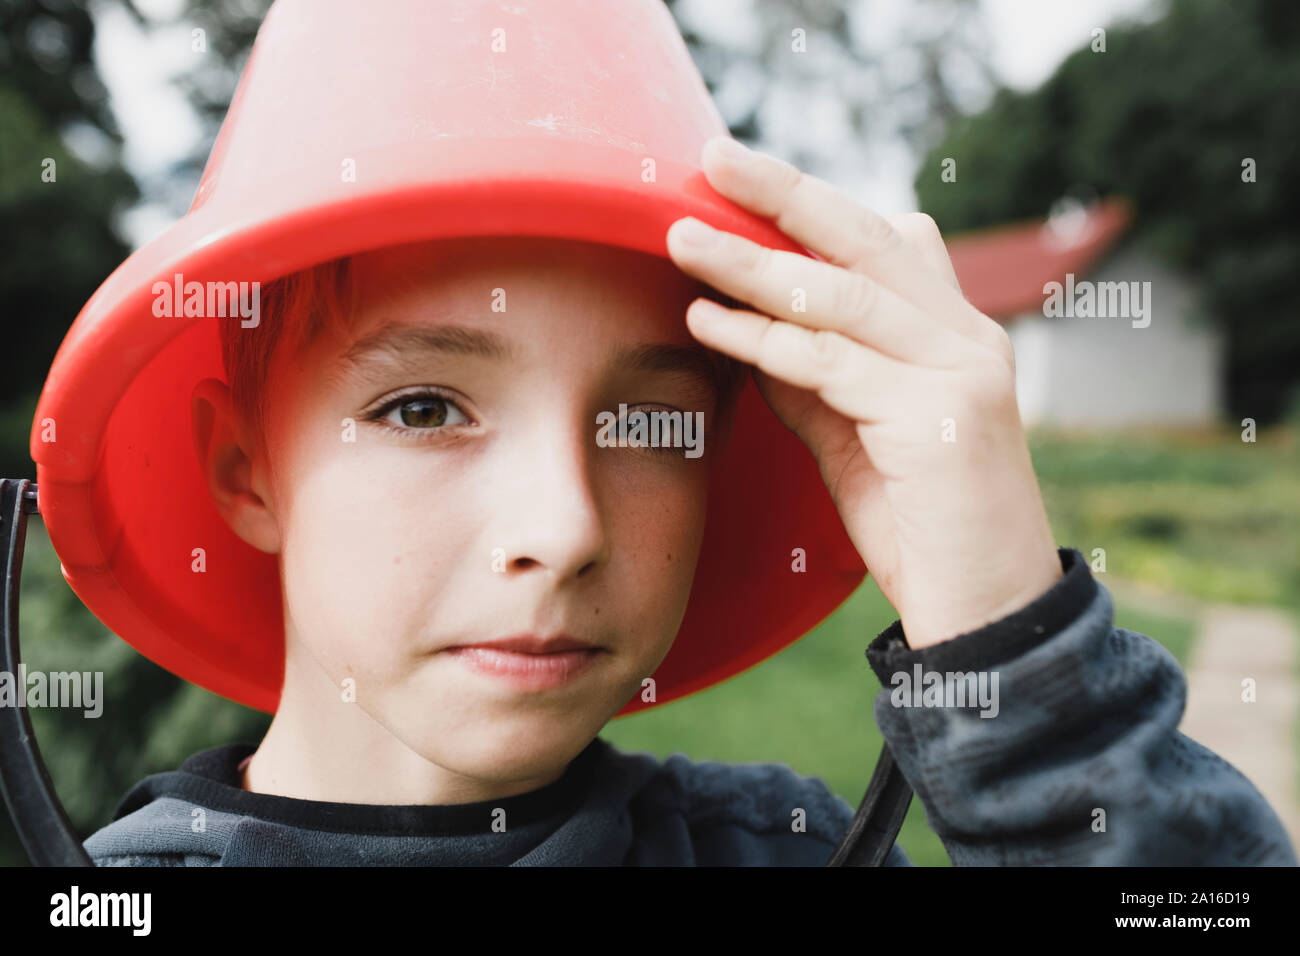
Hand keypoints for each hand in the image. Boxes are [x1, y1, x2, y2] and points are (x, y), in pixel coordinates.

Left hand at [666, 136, 1061, 648]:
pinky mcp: (941, 418)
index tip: (740, 180)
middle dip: (784, 193)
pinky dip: (765, 338)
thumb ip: (816, 384)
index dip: (811, 205)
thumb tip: (751, 330)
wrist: (986, 616)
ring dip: (753, 263)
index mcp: (954, 335)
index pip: (883, 243)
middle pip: (867, 241)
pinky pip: (834, 364)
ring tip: (682, 237)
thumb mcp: (857, 442)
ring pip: (843, 296)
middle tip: (713, 156)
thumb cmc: (921, 530)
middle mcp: (967, 339)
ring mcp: (961, 372)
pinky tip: (709, 319)